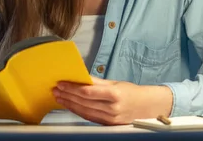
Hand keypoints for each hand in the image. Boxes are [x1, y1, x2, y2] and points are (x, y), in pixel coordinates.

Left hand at [52, 76, 172, 124]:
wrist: (146, 107)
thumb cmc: (130, 92)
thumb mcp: (115, 83)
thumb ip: (97, 82)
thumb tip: (81, 77)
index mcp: (114, 94)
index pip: (88, 92)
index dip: (72, 88)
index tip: (61, 83)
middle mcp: (112, 108)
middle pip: (84, 102)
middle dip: (67, 95)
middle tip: (56, 89)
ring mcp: (109, 118)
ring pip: (84, 111)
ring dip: (69, 104)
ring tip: (59, 97)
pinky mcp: (107, 124)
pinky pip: (89, 117)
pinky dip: (77, 111)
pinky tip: (70, 105)